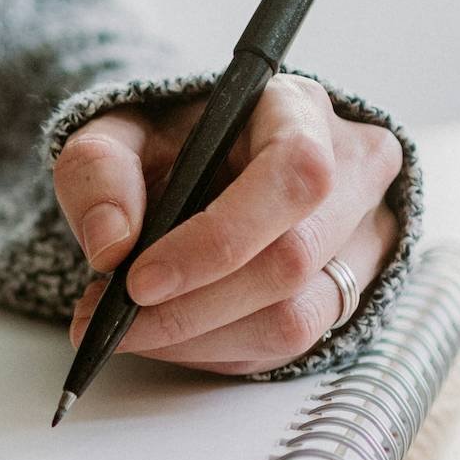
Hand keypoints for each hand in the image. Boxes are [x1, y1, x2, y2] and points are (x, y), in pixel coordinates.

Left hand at [52, 75, 401, 374]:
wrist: (197, 165)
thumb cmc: (165, 144)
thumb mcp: (115, 133)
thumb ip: (98, 171)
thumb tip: (110, 245)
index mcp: (299, 110)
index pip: (291, 174)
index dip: (218, 239)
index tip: (138, 281)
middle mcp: (351, 171)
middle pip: (293, 259)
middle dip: (191, 305)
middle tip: (114, 321)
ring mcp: (361, 237)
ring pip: (296, 318)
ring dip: (199, 337)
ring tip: (130, 328)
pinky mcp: (349, 293)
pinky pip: (289, 347)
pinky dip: (215, 348)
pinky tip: (170, 333)